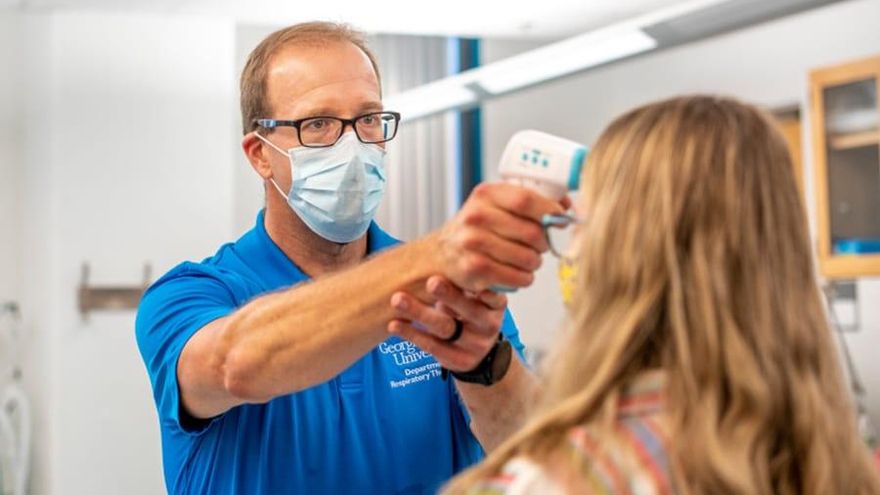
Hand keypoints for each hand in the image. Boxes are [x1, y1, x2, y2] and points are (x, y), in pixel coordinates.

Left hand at [388, 275, 506, 371]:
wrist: (480, 351)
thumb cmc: (471, 311)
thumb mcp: (479, 295)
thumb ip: (469, 277)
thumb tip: (450, 241)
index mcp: (496, 305)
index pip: (489, 294)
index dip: (475, 285)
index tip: (457, 271)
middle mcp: (489, 325)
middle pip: (467, 310)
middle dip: (448, 294)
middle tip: (430, 281)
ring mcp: (474, 346)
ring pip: (444, 328)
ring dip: (419, 312)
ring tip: (398, 299)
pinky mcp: (458, 361)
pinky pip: (432, 347)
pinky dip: (411, 333)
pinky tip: (394, 324)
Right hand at [428, 183, 566, 292]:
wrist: (442, 253)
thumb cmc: (477, 229)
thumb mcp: (494, 204)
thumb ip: (528, 201)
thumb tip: (567, 205)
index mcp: (485, 194)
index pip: (526, 199)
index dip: (549, 211)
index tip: (560, 220)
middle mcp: (476, 216)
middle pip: (532, 232)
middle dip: (544, 243)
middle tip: (540, 245)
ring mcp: (473, 243)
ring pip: (528, 258)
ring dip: (535, 263)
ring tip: (528, 260)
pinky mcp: (475, 269)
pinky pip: (517, 277)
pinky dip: (525, 278)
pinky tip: (519, 274)